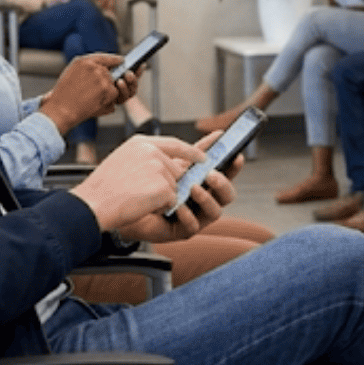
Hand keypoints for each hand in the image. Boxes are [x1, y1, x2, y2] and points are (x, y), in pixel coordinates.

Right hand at [38, 53, 122, 132]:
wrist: (61, 110)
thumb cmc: (64, 95)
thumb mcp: (71, 73)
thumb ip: (88, 68)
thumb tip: (105, 68)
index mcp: (83, 61)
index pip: (104, 57)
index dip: (114, 59)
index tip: (121, 60)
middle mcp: (93, 66)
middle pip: (109, 72)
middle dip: (105, 82)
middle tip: (92, 92)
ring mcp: (101, 77)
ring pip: (112, 83)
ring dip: (106, 91)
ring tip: (90, 97)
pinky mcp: (107, 89)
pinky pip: (114, 93)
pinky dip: (108, 99)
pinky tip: (95, 101)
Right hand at [71, 134, 194, 234]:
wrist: (93, 204)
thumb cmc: (103, 189)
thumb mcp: (122, 160)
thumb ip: (145, 158)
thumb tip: (169, 165)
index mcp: (141, 142)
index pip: (174, 144)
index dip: (191, 152)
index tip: (203, 157)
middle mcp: (152, 151)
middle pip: (176, 171)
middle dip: (166, 186)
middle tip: (139, 193)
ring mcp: (159, 168)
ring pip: (174, 187)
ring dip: (161, 198)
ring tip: (136, 197)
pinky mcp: (163, 186)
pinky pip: (172, 201)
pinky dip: (160, 208)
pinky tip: (142, 205)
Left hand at [117, 132, 236, 241]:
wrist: (127, 200)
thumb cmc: (150, 181)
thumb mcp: (173, 160)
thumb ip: (194, 149)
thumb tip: (218, 134)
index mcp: (204, 183)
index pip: (226, 175)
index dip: (234, 167)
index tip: (236, 156)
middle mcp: (204, 200)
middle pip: (227, 195)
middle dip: (222, 184)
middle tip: (210, 174)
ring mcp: (196, 216)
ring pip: (215, 212)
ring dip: (207, 198)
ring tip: (193, 188)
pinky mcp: (183, 230)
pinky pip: (193, 226)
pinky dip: (188, 215)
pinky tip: (178, 207)